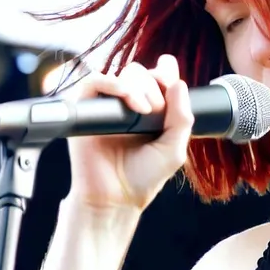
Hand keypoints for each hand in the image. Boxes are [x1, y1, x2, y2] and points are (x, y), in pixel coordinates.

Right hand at [65, 53, 193, 211]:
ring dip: (139, 86)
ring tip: (145, 110)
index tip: (169, 73)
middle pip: (143, 73)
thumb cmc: (143, 178)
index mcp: (151, 113)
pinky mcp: (87, 109)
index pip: (158, 79)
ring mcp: (108, 107)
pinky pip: (95, 80)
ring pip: (124, 73)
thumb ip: (182, 119)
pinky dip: (115, 84)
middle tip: (155, 112)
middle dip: (155, 86)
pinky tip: (132, 103)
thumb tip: (179, 83)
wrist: (115, 198)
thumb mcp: (173, 150)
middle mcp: (129, 106)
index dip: (166, 71)